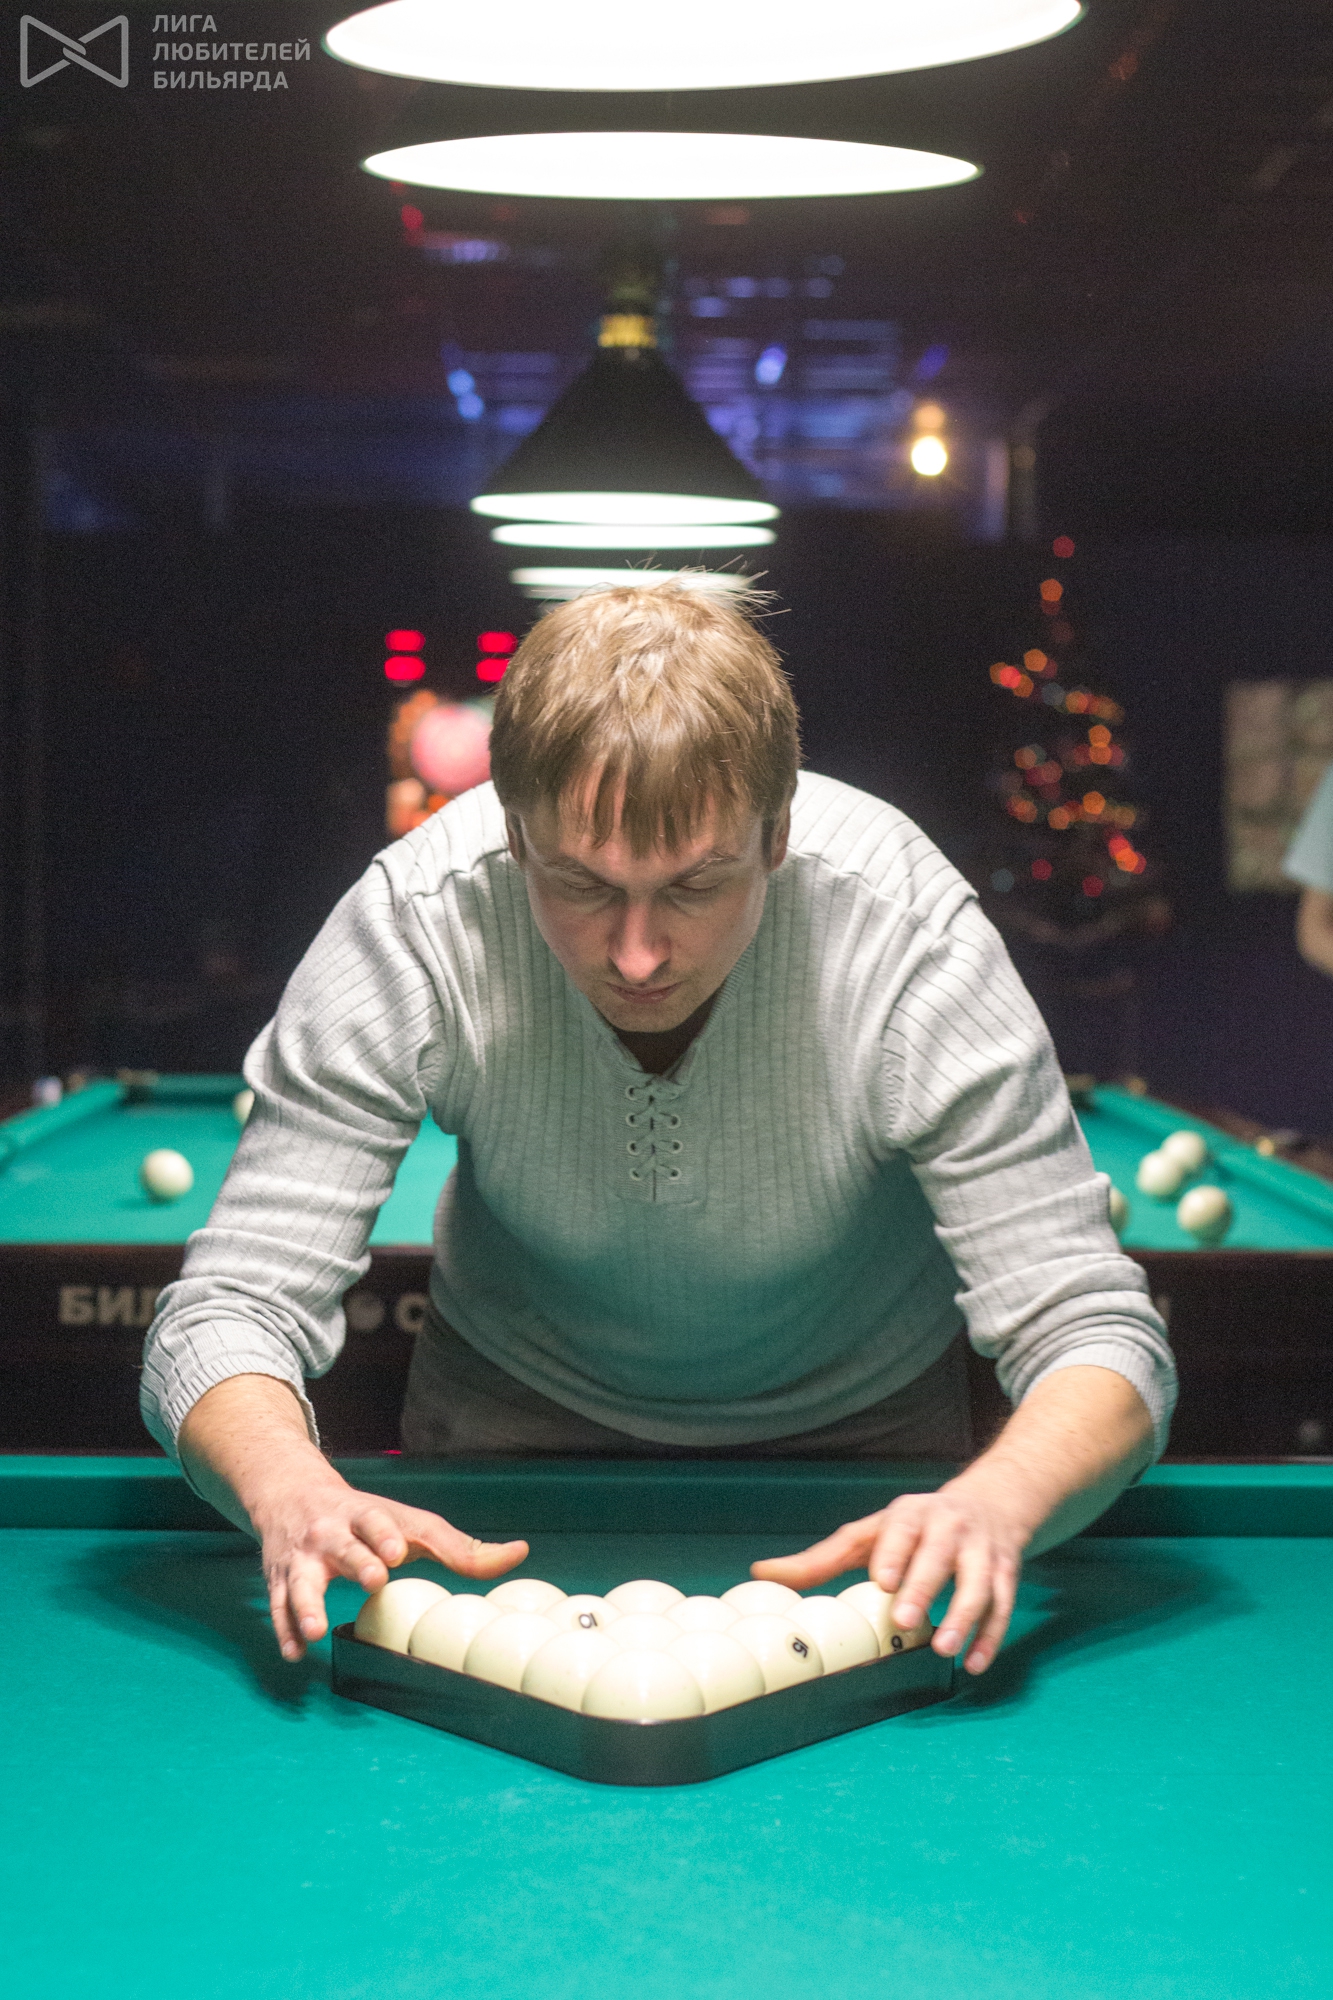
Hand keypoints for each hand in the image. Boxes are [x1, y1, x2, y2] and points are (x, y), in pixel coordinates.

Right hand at [255, 1469, 527, 1661]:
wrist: (293, 1493)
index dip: (387, 1534)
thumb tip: (519, 1554)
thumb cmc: (367, 1519)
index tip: (398, 1550)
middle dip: (356, 1560)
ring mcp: (301, 1558)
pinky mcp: (280, 1579)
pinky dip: (285, 1630)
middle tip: (373, 1578)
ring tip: (315, 1632)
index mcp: (365, 1516)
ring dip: (307, 1605)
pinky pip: (278, 1606)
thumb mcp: (409, 1524)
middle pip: (341, 1545)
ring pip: (300, 1581)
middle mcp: (330, 1533)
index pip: (376, 1520)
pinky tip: (294, 1653)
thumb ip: (458, 1547)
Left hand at [751, 1476, 1027, 1675]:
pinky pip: (1004, 1606)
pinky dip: (991, 1636)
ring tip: (945, 1649)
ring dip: (965, 1615)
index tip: (880, 1580)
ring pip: (980, 1582)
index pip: (901, 1529)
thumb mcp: (872, 1533)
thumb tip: (762, 1575)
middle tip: (905, 1621)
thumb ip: (824, 1558)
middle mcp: (950, 1527)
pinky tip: (975, 1663)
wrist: (991, 1503)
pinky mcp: (1007, 1573)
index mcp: (911, 1515)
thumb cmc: (916, 1527)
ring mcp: (982, 1550)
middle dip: (924, 1586)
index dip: (893, 1553)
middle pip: (940, 1556)